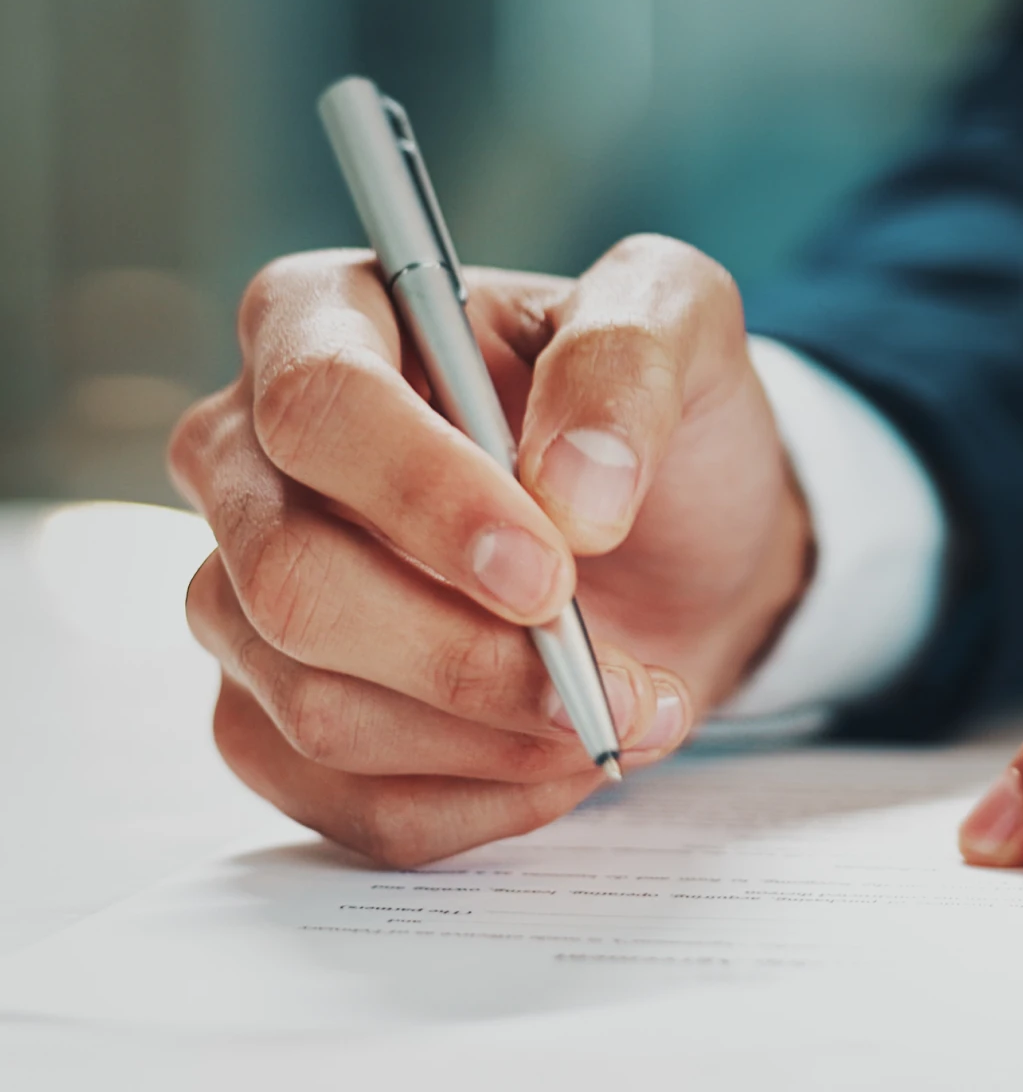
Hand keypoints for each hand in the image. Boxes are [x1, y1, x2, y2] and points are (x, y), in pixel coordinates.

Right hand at [168, 236, 811, 865]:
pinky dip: (476, 801)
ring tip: (625, 705)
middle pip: (291, 580)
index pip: (318, 406)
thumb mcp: (680, 321)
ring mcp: (244, 592)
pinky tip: (563, 757)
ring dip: (494, 734)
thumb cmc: (651, 413)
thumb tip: (574, 486)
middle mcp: (252, 454)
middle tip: (607, 672)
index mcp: (325, 318)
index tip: (550, 573)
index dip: (424, 499)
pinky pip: (337, 800)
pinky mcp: (268, 712)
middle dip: (465, 652)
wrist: (679, 536)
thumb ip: (628, 360)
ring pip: (314, 706)